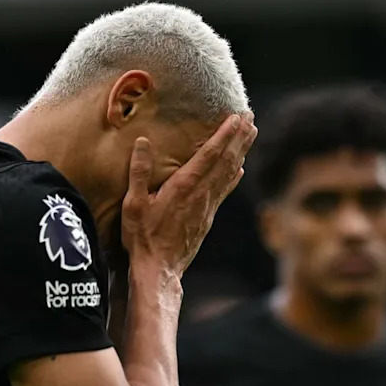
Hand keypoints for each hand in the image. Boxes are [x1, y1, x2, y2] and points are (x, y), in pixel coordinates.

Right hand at [121, 113, 256, 277]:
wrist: (159, 269)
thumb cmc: (142, 237)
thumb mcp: (133, 203)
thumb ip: (139, 172)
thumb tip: (143, 141)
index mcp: (184, 187)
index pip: (209, 154)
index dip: (224, 134)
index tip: (237, 117)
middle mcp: (201, 194)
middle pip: (226, 160)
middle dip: (239, 137)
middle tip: (251, 117)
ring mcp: (207, 206)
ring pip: (229, 173)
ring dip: (241, 151)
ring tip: (251, 134)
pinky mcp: (207, 217)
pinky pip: (224, 190)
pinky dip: (234, 176)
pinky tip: (240, 169)